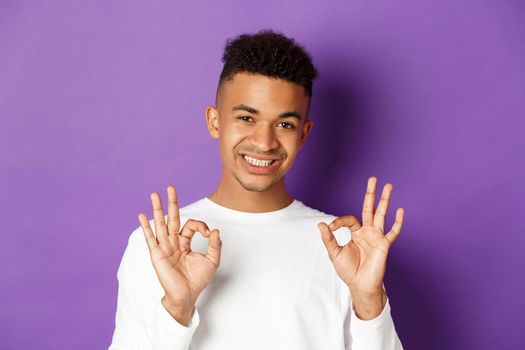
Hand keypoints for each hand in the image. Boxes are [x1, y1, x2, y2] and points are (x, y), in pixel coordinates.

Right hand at [138, 185, 221, 324]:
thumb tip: (215, 230)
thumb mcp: (212, 261)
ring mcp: (164, 247)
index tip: (208, 234)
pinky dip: (146, 227)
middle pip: (172, 218)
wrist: (186, 295)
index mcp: (185, 242)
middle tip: (170, 187)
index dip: (201, 226)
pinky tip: (142, 215)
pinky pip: (150, 238)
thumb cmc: (197, 280)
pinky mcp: (157, 254)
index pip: (191, 225)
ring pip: (160, 224)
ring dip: (157, 209)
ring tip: (154, 195)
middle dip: (172, 203)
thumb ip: (215, 245)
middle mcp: (174, 242)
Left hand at [318, 177, 403, 316]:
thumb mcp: (334, 253)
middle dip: (371, 194)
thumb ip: (328, 238)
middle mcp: (368, 232)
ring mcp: (377, 237)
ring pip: (381, 215)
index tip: (331, 228)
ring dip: (385, 201)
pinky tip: (400, 210)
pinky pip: (393, 232)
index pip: (349, 219)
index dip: (339, 221)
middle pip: (369, 208)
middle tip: (373, 179)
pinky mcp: (384, 245)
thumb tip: (321, 224)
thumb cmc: (348, 271)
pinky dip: (397, 222)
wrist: (360, 285)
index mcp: (356, 233)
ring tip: (388, 186)